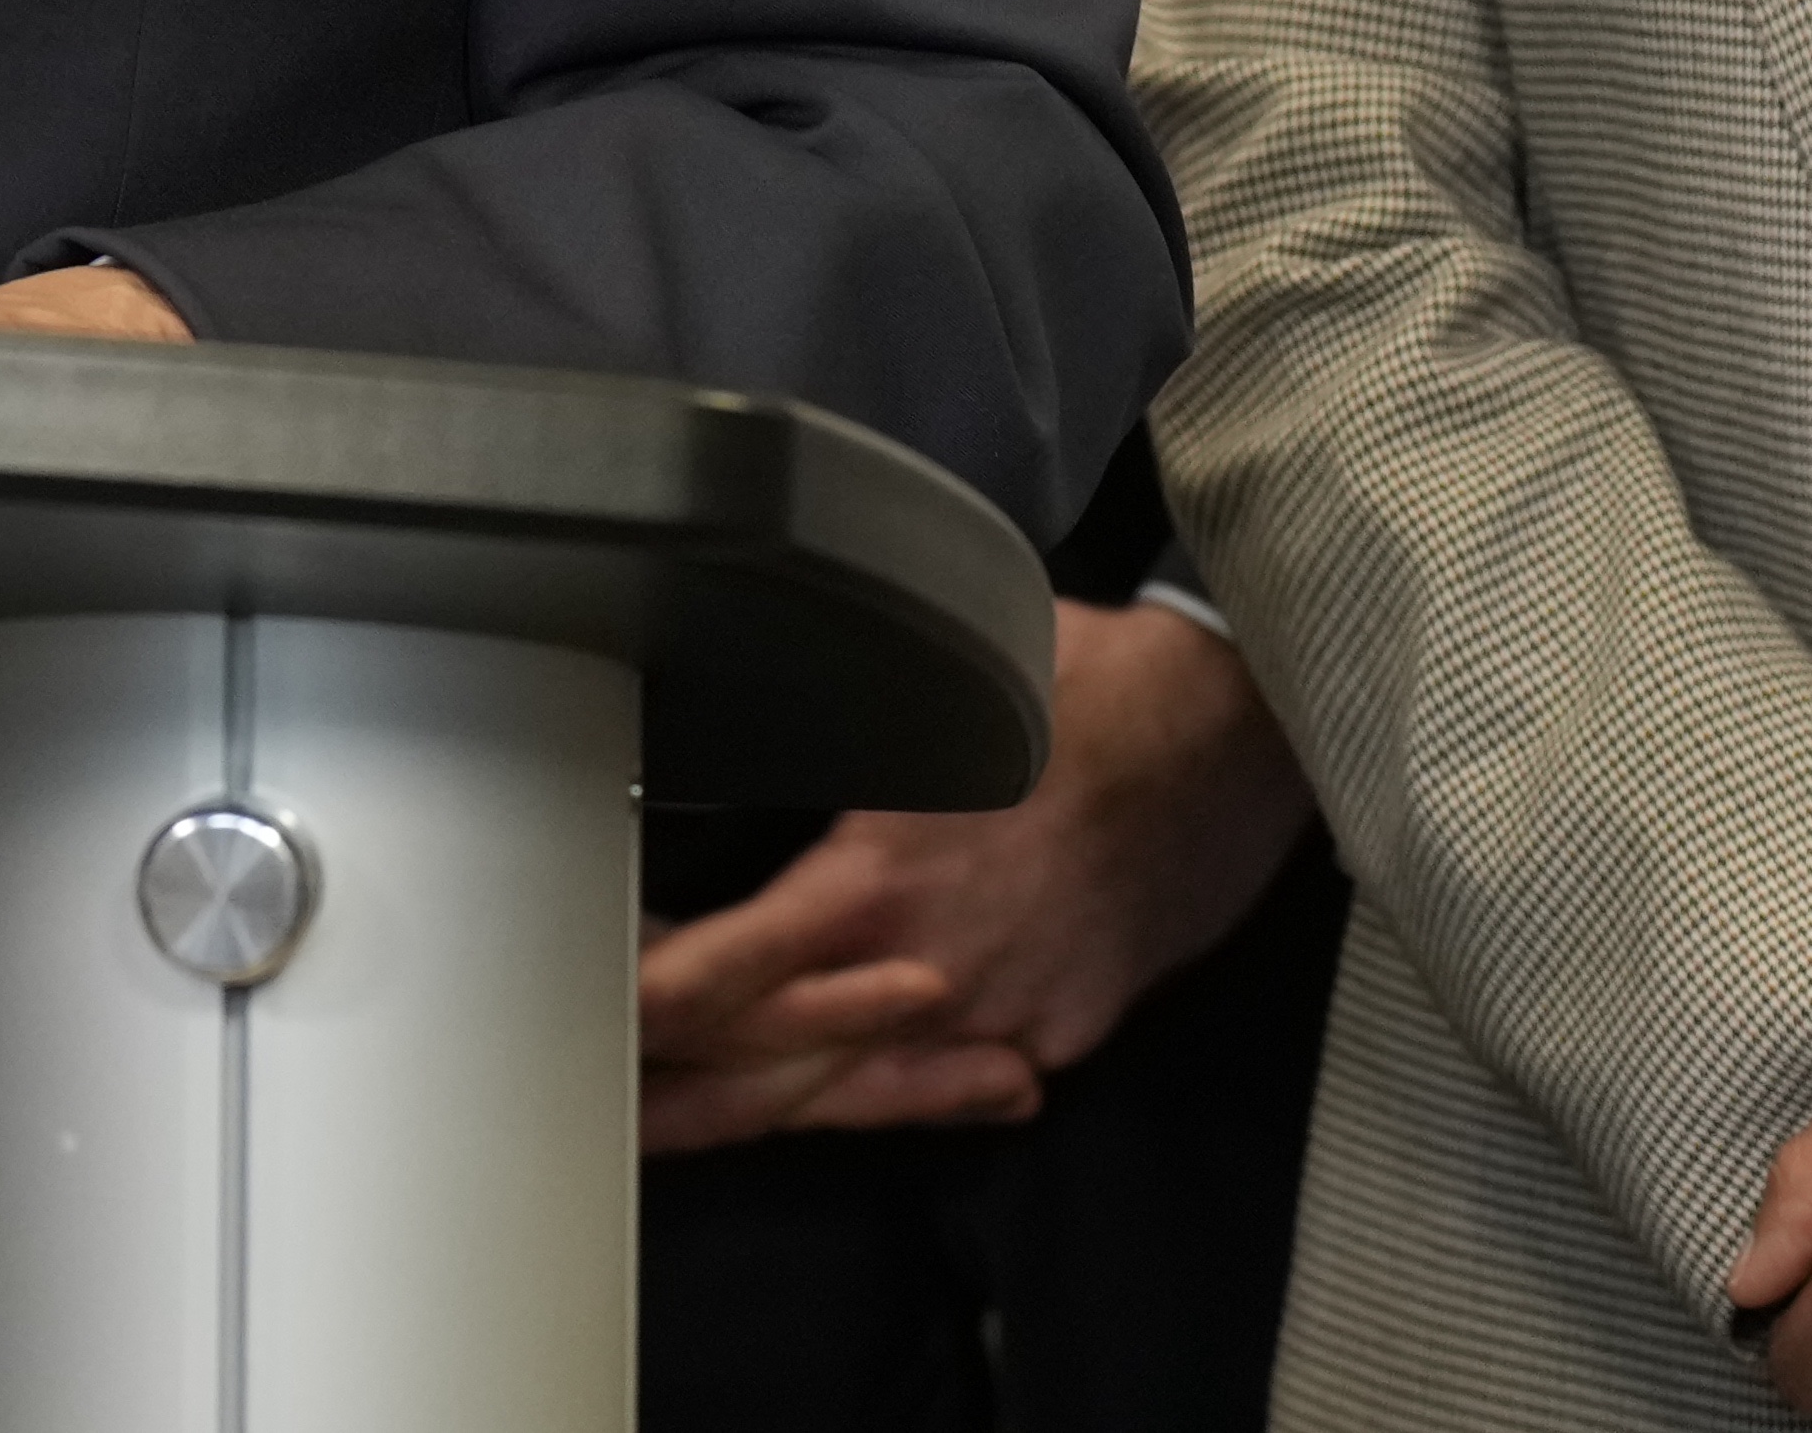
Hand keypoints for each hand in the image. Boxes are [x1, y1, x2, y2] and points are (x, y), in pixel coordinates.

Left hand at [639, 597, 1314, 1150]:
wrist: (1227, 736)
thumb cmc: (1073, 687)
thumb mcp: (925, 695)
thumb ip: (835, 747)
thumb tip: (743, 748)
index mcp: (872, 880)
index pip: (719, 980)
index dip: (643, 1009)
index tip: (584, 1013)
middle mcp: (926, 971)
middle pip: (772, 1067)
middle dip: (677, 1096)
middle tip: (599, 1113)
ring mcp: (999, 1018)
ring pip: (857, 1090)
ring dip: (764, 1109)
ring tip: (678, 1125)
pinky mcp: (1060, 1033)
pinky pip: (957, 1083)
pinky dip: (894, 1089)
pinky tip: (835, 1094)